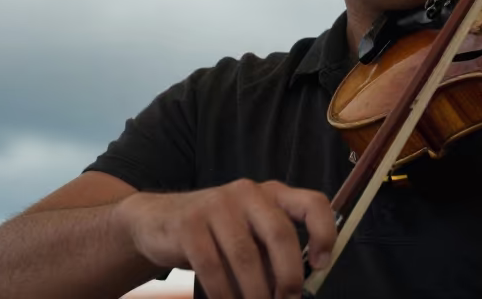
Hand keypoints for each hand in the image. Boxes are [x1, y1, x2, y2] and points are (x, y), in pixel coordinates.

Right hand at [117, 179, 337, 298]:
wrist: (158, 221)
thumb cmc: (216, 234)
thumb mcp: (250, 236)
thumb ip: (273, 255)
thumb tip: (294, 290)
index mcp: (272, 194)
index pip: (313, 203)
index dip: (324, 234)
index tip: (320, 266)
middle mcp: (248, 193)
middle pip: (280, 234)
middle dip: (288, 276)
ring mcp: (217, 205)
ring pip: (246, 256)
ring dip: (255, 293)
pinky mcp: (190, 224)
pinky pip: (213, 267)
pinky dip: (224, 294)